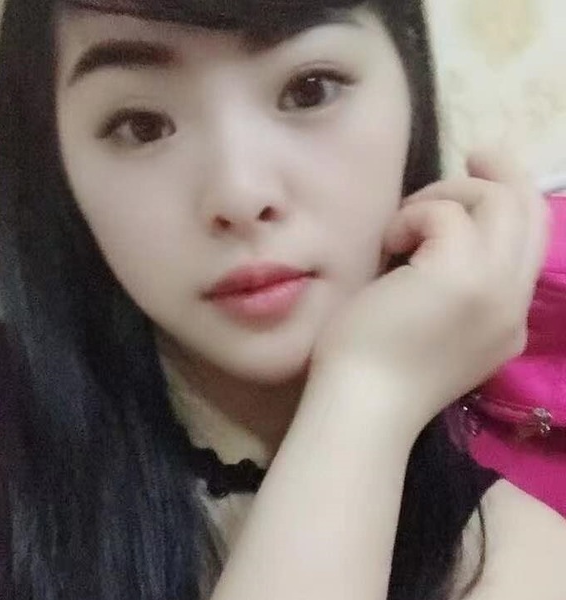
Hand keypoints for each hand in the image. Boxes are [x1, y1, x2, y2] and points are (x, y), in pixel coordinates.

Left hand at [311, 151, 548, 431]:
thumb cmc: (378, 367)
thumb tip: (444, 234)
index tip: (486, 177)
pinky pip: (448, 215)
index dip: (513, 203)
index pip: (531, 243)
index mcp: (508, 319)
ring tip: (404, 225)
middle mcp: (514, 303)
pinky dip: (416, 215)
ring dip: (447, 197)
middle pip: (530, 213)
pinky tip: (390, 243)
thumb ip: (454, 287)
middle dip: (503, 173)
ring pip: (499, 202)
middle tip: (474, 153)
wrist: (362, 407)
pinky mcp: (460, 276)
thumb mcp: (433, 326)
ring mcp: (493, 289)